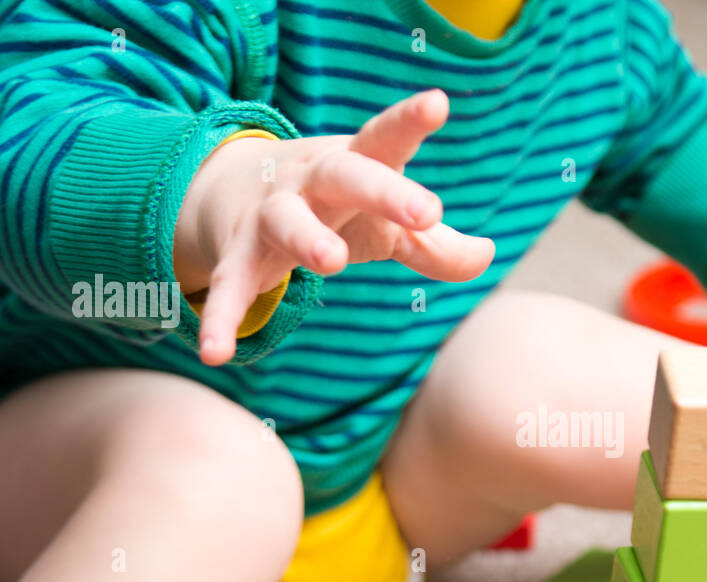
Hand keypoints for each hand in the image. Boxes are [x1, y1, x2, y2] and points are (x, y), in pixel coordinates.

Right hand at [173, 89, 494, 364]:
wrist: (233, 194)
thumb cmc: (335, 207)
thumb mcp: (388, 224)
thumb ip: (436, 246)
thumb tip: (488, 254)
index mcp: (357, 163)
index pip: (386, 139)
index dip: (411, 120)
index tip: (438, 103)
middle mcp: (312, 180)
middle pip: (347, 174)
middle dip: (384, 190)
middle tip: (426, 213)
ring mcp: (271, 214)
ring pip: (286, 221)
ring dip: (308, 239)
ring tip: (332, 262)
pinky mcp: (237, 254)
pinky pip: (230, 285)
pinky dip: (221, 318)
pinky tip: (217, 353)